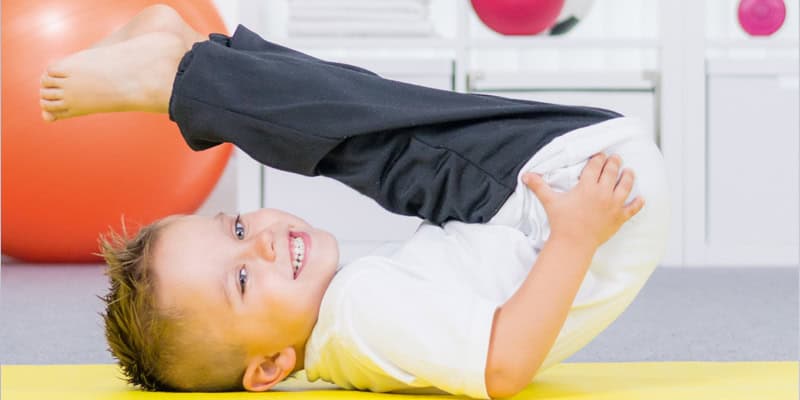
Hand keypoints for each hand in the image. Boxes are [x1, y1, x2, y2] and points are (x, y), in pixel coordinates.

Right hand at [522, 153, 643, 247]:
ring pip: (626, 186)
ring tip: (629, 171)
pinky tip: (642, 198)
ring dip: (628, 176)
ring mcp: (613, 205)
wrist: (573, 243)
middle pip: (612, 172)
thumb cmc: (561, 222)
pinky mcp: (619, 218)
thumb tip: (525, 175)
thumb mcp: (550, 201)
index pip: (596, 166)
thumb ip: (539, 186)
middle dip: (614, 163)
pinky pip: (632, 209)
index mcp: (587, 186)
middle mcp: (603, 192)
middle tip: (615, 158)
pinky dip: (638, 204)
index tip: (600, 155)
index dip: (598, 159)